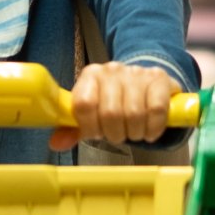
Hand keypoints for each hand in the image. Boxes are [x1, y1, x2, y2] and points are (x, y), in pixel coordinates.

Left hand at [52, 62, 181, 151]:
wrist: (145, 83)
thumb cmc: (115, 101)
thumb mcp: (92, 113)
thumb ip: (73, 128)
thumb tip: (56, 144)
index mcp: (90, 76)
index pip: (84, 104)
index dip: (90, 126)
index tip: (96, 133)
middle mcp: (112, 70)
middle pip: (110, 112)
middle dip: (114, 133)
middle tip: (118, 135)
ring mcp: (136, 73)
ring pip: (134, 113)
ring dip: (134, 133)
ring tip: (134, 132)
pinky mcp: (159, 79)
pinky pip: (156, 110)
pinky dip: (153, 128)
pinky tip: (150, 130)